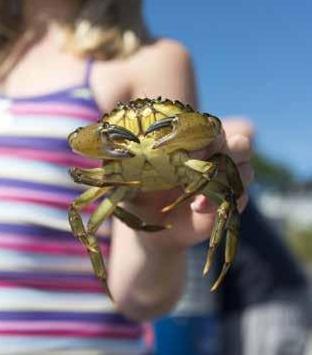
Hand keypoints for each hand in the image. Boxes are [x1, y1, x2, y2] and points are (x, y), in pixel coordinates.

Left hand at [127, 117, 253, 251]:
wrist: (149, 230)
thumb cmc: (139, 196)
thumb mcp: (128, 177)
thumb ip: (123, 161)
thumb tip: (109, 145)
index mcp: (192, 144)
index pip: (210, 127)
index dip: (203, 133)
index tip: (186, 148)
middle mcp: (213, 158)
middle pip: (238, 142)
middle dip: (226, 148)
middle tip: (198, 162)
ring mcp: (223, 182)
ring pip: (247, 168)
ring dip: (229, 176)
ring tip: (199, 191)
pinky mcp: (227, 204)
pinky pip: (241, 197)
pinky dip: (223, 201)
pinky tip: (198, 208)